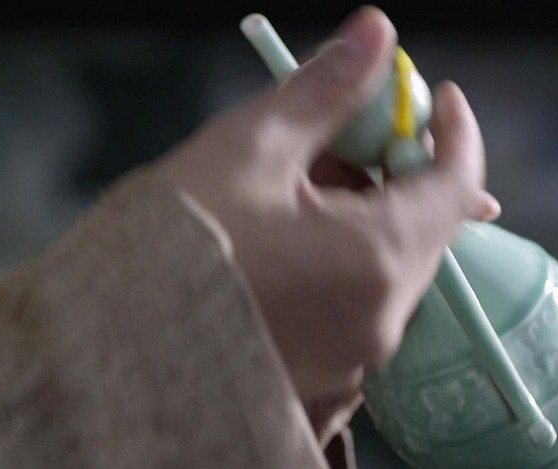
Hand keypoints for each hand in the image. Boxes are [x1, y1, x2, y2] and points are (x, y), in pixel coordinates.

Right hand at [162, 6, 497, 444]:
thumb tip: (375, 32)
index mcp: (377, 261)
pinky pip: (355, 308)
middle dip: (394, 170)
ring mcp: (351, 363)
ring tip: (294, 187)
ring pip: (386, 267)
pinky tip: (286, 245)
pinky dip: (341, 265)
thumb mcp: (248, 148)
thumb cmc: (172, 249)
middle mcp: (379, 323)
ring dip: (364, 216)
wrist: (103, 355)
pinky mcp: (320, 384)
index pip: (455, 185)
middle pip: (422, 227)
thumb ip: (324, 90)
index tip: (436, 97)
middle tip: (342, 134)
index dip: (454, 131)